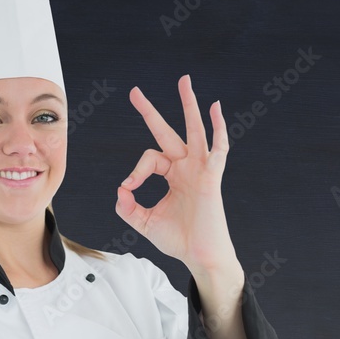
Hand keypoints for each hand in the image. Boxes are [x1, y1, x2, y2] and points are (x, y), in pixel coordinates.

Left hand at [115, 74, 238, 276]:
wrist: (200, 256)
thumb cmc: (179, 240)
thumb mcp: (144, 222)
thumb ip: (128, 207)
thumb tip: (120, 189)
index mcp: (173, 176)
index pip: (150, 158)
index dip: (136, 170)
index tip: (128, 188)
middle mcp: (187, 168)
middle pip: (168, 132)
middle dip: (150, 112)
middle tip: (134, 92)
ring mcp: (200, 170)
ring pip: (194, 131)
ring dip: (189, 105)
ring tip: (184, 81)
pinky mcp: (212, 176)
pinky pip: (218, 148)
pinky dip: (219, 128)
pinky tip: (216, 109)